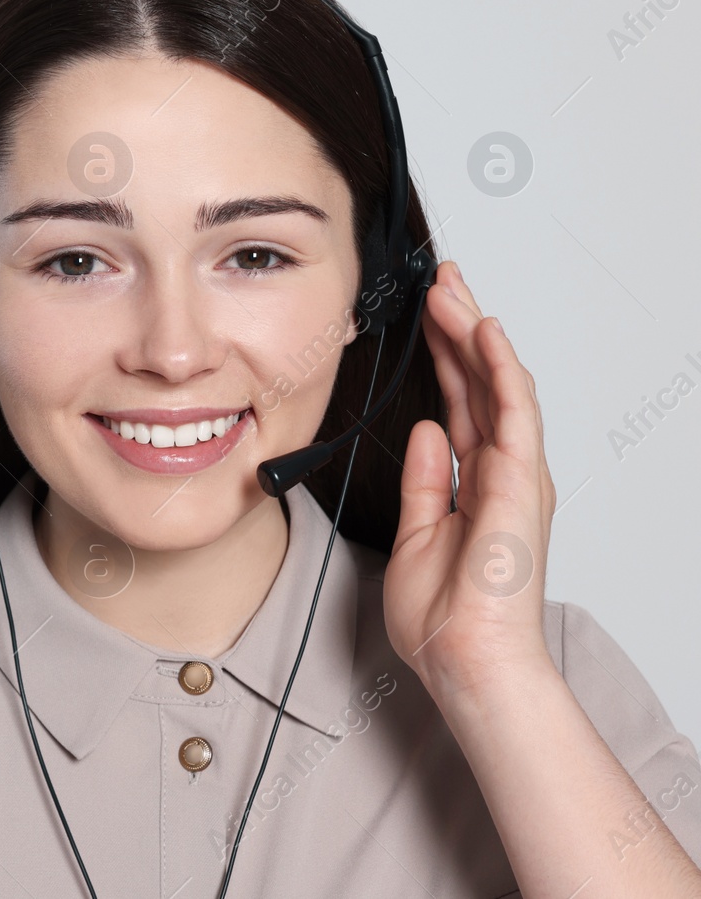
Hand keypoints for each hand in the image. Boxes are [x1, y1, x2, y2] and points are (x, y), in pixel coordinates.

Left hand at [383, 260, 556, 696]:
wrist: (466, 659)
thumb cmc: (446, 616)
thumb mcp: (417, 534)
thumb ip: (426, 481)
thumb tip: (426, 430)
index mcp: (476, 483)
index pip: (461, 402)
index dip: (446, 355)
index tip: (431, 314)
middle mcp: (502, 472)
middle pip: (480, 383)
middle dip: (460, 328)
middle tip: (442, 280)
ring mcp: (515, 475)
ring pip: (498, 385)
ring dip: (474, 333)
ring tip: (450, 289)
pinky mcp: (520, 482)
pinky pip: (513, 412)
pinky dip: (500, 368)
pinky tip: (484, 331)